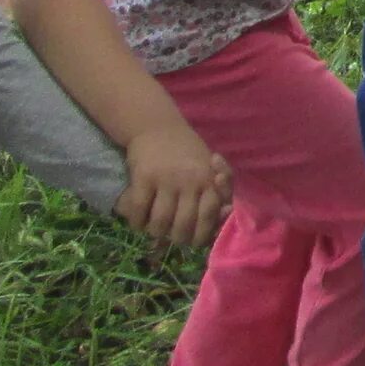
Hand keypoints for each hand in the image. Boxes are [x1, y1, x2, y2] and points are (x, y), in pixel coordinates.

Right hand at [116, 120, 231, 248]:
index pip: (210, 216)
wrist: (158, 126)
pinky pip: (139, 212)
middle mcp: (190, 180)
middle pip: (184, 226)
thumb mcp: (210, 168)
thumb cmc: (188, 152)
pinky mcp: (143, 177)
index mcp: (209, 178)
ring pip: (160, 223)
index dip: (202, 234)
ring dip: (156, 232)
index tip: (194, 239)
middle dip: (177, 239)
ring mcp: (166, 179)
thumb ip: (220, 191)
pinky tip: (139, 222)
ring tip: (155, 229)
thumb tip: (226, 212)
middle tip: (172, 237)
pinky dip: (137, 223)